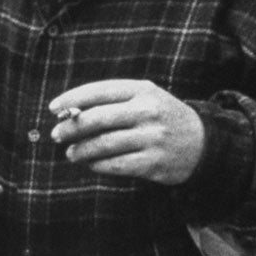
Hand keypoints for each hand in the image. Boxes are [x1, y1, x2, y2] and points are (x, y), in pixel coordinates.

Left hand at [49, 79, 204, 184]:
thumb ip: (112, 102)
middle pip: (97, 118)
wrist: (202, 143)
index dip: (72, 99)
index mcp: (143, 90)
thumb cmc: (161, 119)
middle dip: (71, 128)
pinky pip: (115, 165)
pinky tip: (91, 164)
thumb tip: (68, 113)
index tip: (53, 108)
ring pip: (103, 144)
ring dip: (80, 150)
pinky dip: (97, 165)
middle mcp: (148, 111)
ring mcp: (152, 137)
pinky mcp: (153, 162)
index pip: (99, 91)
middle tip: (56, 135)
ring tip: (71, 154)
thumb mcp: (145, 100)